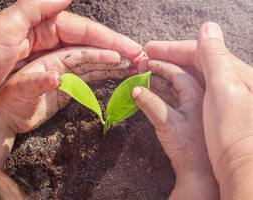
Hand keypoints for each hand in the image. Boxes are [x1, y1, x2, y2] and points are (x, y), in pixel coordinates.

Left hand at [0, 0, 140, 115]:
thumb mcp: (6, 24)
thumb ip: (37, 7)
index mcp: (44, 25)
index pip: (84, 30)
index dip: (109, 39)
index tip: (130, 48)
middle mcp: (50, 40)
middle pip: (90, 43)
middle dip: (115, 50)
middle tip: (138, 59)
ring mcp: (48, 58)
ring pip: (85, 58)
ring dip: (108, 62)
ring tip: (128, 69)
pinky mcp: (44, 75)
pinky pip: (73, 73)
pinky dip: (91, 74)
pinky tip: (105, 77)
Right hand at [132, 59, 218, 198]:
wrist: (202, 174)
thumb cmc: (191, 150)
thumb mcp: (168, 123)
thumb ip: (152, 103)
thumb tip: (134, 89)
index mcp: (204, 90)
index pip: (183, 64)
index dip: (164, 57)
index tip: (146, 56)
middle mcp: (205, 92)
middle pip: (183, 69)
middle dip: (163, 63)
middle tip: (143, 62)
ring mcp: (201, 102)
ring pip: (180, 81)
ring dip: (161, 77)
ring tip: (144, 76)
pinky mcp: (195, 113)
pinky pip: (180, 93)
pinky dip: (166, 89)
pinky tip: (154, 90)